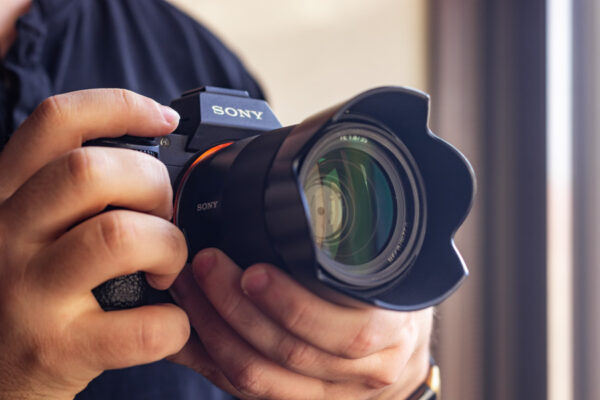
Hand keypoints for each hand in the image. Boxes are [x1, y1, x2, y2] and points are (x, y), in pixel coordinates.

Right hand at [0, 89, 189, 399]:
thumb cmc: (31, 290)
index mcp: (8, 195)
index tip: (164, 118)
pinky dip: (175, 322)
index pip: (56, 122)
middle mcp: (7, 235)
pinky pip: (144, 324)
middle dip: (154, 185)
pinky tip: (168, 321)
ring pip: (120, 237)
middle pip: (92, 172)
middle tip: (165, 214)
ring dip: (169, 248)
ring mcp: (28, 292)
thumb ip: (72, 193)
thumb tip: (152, 161)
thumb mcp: (33, 227)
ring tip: (168, 267)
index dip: (119, 106)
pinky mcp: (56, 348)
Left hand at [171, 248, 432, 399]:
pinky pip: (243, 392)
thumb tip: (302, 219)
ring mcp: (327, 396)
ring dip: (213, 331)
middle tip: (206, 266)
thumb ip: (353, 258)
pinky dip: (208, 361)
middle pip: (287, 352)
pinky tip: (188, 333)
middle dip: (236, 307)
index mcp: (388, 335)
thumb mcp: (386, 275)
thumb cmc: (390, 307)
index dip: (291, 304)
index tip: (252, 271)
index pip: (342, 330)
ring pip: (259, 377)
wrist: (400, 353)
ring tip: (189, 290)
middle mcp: (360, 373)